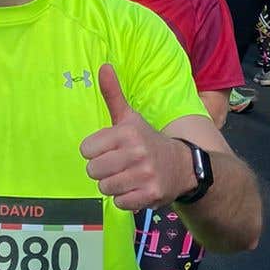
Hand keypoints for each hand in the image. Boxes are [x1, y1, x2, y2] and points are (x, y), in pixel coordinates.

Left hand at [79, 65, 188, 210]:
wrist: (183, 166)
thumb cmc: (147, 141)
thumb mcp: (130, 118)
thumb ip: (113, 94)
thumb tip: (103, 66)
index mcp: (128, 132)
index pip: (86, 149)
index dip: (95, 152)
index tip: (110, 150)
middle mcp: (137, 152)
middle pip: (93, 171)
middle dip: (103, 171)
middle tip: (119, 166)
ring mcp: (145, 175)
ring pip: (105, 188)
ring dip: (113, 186)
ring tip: (127, 177)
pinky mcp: (150, 195)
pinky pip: (120, 203)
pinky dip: (125, 199)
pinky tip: (136, 189)